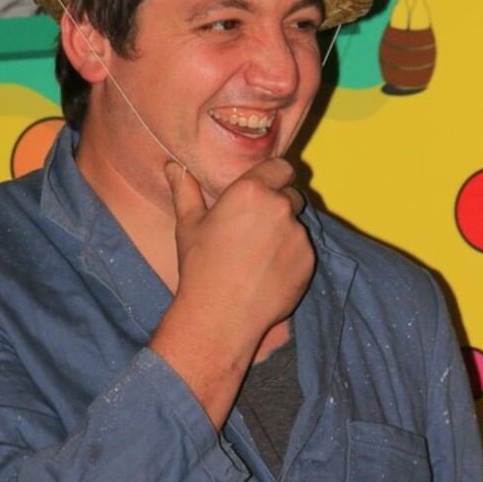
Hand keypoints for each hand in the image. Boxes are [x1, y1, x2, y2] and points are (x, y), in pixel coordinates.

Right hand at [150, 160, 314, 427]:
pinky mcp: (308, 261)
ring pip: (297, 225)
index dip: (275, 177)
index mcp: (251, 190)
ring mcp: (298, 235)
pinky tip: (267, 273)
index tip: (265, 190)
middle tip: (255, 229)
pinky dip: (290, 258)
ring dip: (284, 233)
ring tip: (258, 257)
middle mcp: (279, 207)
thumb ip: (185, 190)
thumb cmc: (200, 267)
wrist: (220, 315)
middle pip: (291, 195)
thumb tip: (174, 166)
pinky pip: (303, 251)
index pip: (281, 167)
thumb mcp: (188, 225)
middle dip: (278, 206)